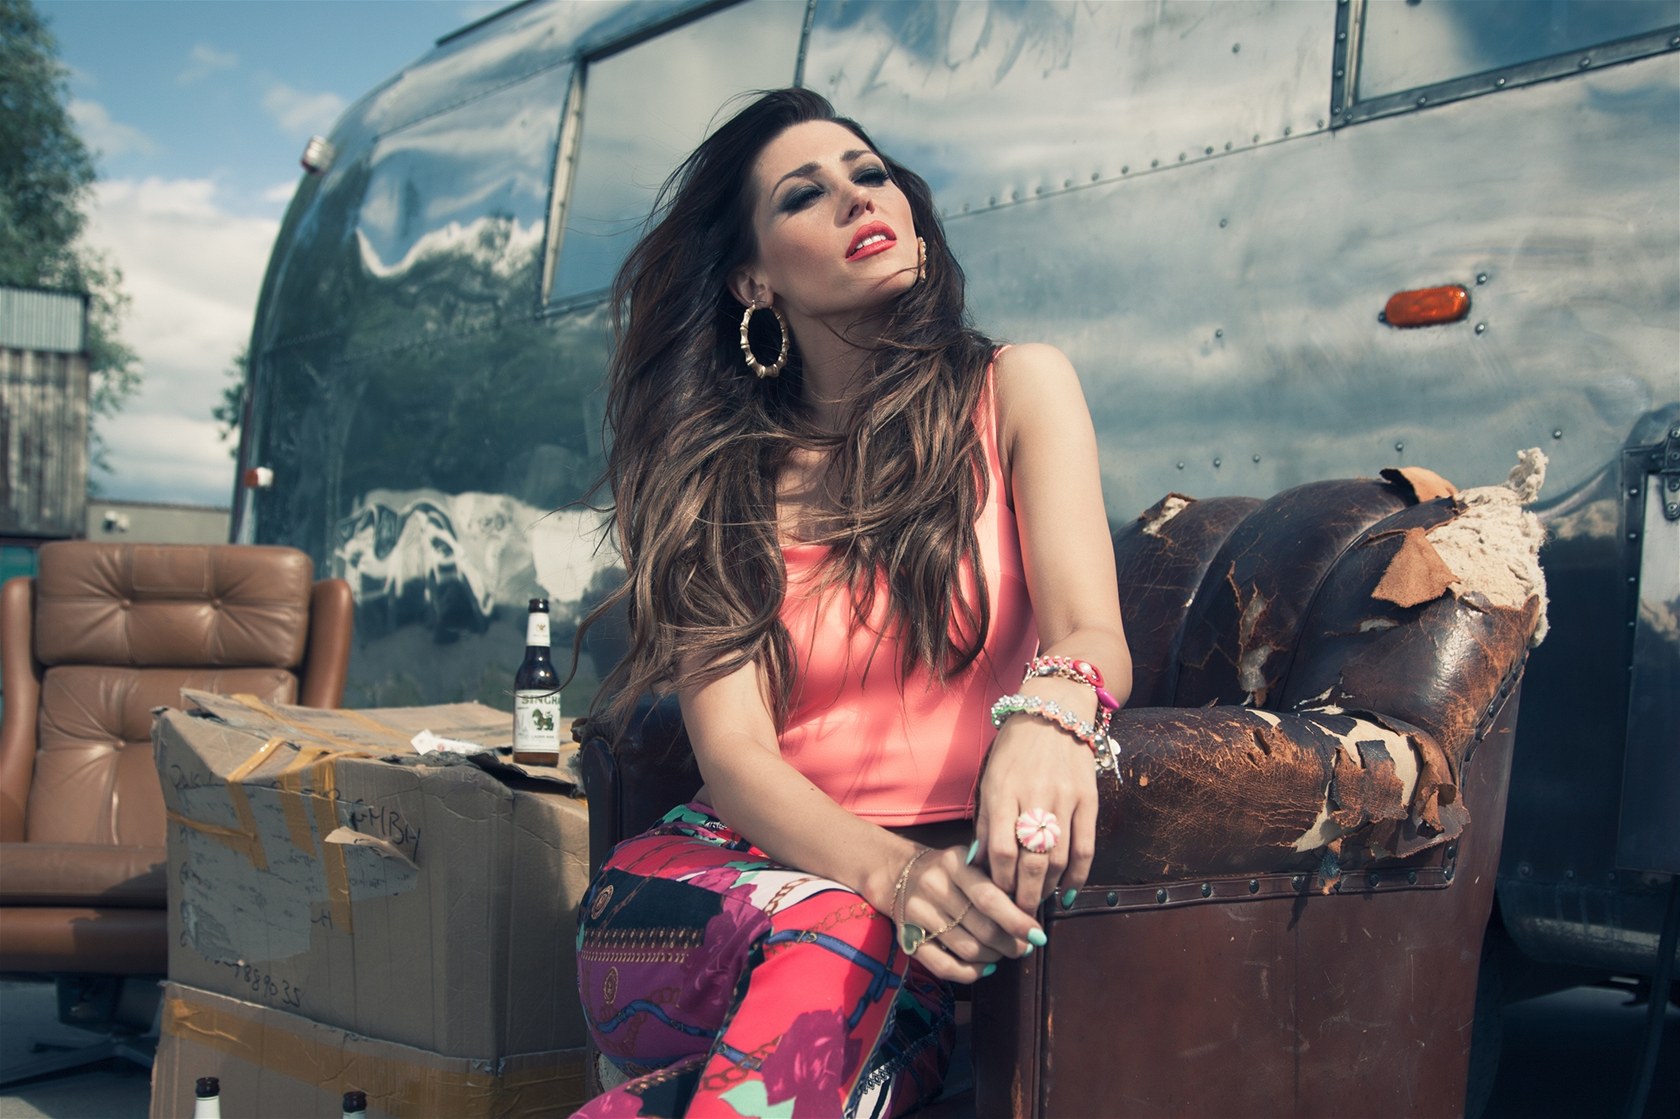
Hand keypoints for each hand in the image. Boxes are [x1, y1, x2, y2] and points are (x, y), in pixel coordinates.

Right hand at [893, 844, 1040, 982]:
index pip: (990, 898)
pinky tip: (985, 966)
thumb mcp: (970, 861)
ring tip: (1003, 952)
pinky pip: (944, 967)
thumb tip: (1030, 915)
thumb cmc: (949, 870)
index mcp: (954, 863)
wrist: (898, 872)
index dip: (1017, 921)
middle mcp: (933, 886)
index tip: (1037, 935)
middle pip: (982, 929)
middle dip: (1010, 944)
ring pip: (968, 950)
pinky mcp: (907, 937)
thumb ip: (996, 880)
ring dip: (994, 957)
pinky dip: (971, 973)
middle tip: (1024, 947)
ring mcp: (918, 913)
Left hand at [975, 715, 1097, 911]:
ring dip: (1048, 888)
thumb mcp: (990, 781)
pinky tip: (1067, 892)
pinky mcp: (1089, 800)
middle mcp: (1036, 797)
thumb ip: (987, 824)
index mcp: (1004, 792)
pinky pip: (1086, 848)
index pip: (1002, 851)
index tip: (996, 897)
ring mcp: (1066, 799)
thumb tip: (979, 866)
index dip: (999, 881)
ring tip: (1037, 901)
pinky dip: (1078, 876)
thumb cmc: (1013, 751)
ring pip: (1059, 859)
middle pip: (1032, 862)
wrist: (1052, 714)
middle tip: (1018, 914)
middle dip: (1023, 895)